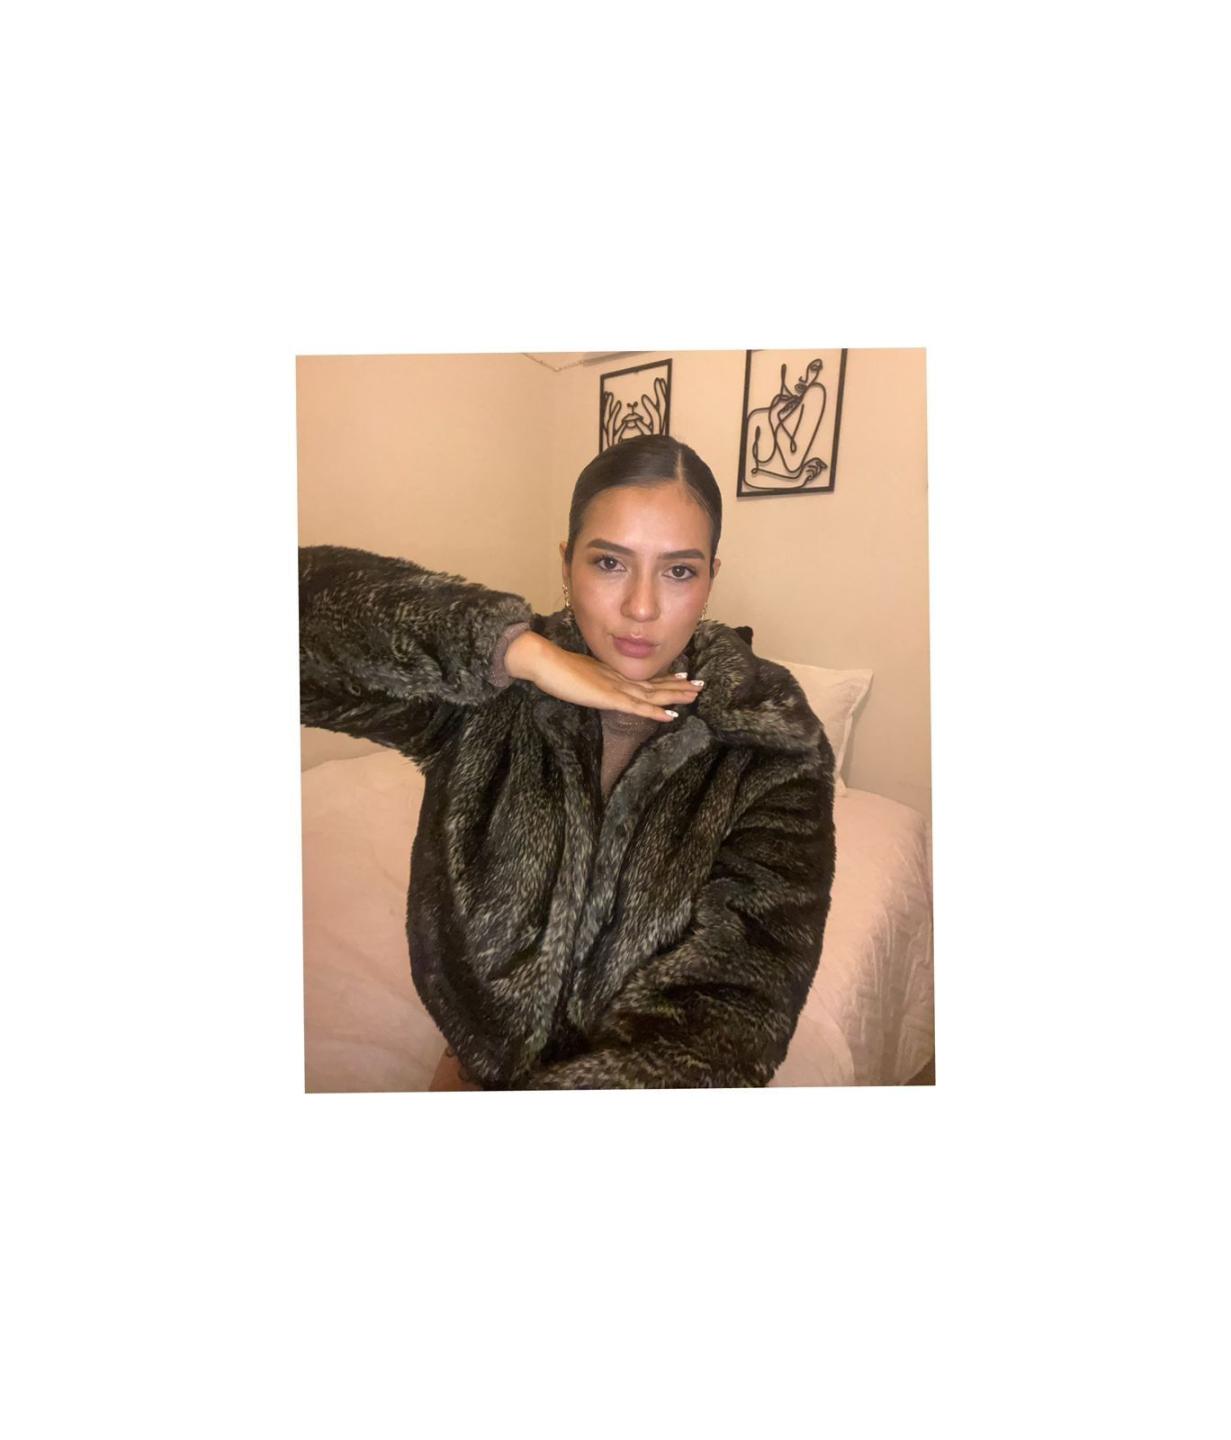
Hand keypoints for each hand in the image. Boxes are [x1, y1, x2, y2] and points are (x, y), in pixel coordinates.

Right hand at [505, 631, 703, 721]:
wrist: (544, 661)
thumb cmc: (553, 669)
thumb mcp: (577, 675)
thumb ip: (590, 681)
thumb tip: (595, 685)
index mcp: (611, 674)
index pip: (643, 678)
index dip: (664, 679)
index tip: (683, 677)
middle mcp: (618, 679)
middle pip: (654, 684)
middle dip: (678, 685)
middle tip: (700, 685)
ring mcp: (615, 688)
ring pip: (652, 694)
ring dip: (674, 696)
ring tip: (695, 696)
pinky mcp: (609, 698)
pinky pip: (638, 707)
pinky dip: (656, 711)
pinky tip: (671, 716)